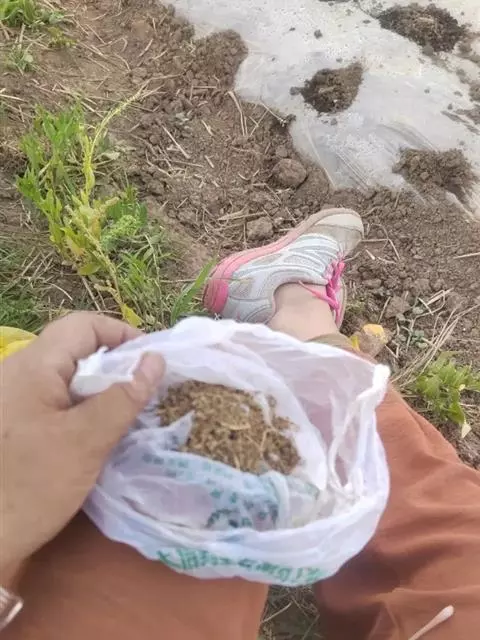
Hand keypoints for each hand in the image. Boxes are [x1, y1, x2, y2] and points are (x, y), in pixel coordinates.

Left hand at [0, 312, 163, 583]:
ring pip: (68, 378)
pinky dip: (82, 410)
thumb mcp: (86, 441)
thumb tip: (155, 360)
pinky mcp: (13, 424)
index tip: (152, 363)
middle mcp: (18, 373)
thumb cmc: (29, 487)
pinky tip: (98, 436)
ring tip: (127, 416)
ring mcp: (12, 399)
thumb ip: (123, 397)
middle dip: (115, 366)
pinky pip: (55, 401)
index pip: (84, 325)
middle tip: (144, 393)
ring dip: (101, 391)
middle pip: (76, 350)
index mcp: (33, 366)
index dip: (122, 334)